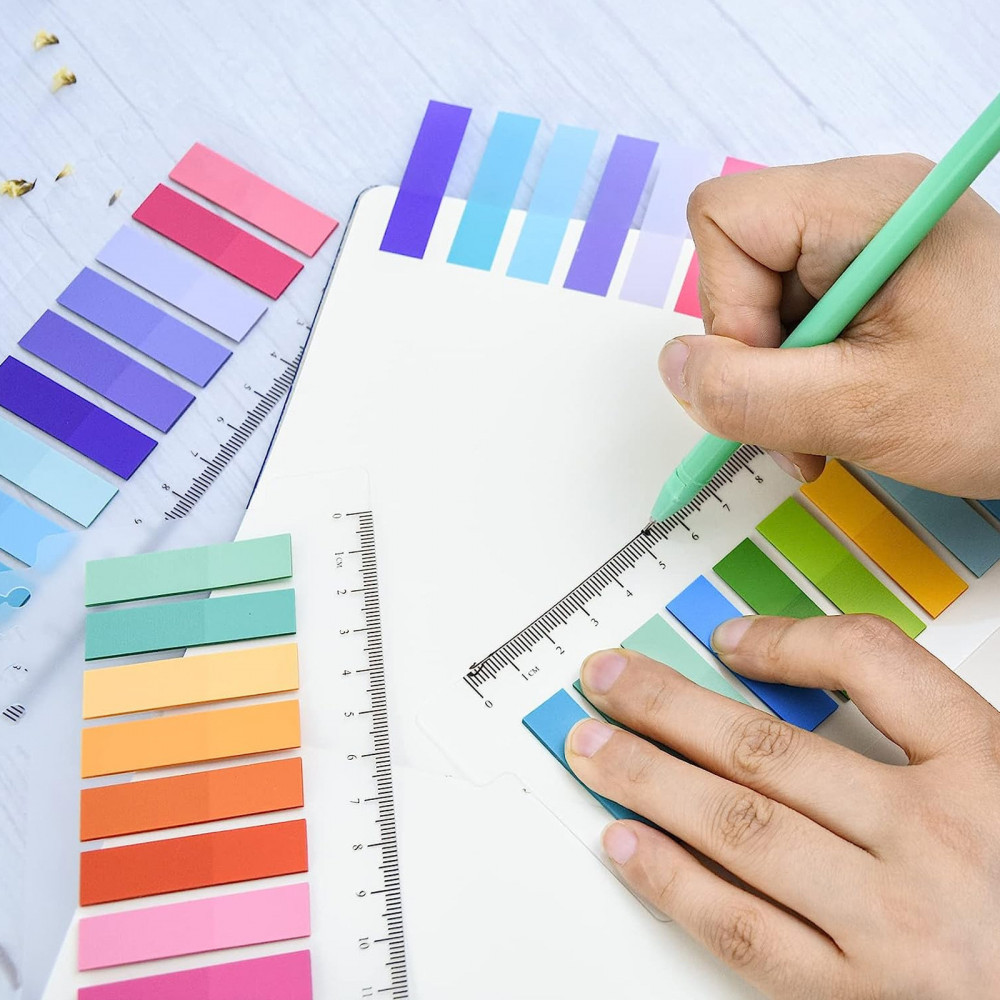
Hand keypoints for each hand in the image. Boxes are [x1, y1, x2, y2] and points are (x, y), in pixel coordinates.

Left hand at [567, 615, 999, 998]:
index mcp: (984, 769)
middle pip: (769, 747)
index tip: (724, 636)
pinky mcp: (857, 996)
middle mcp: (935, 838)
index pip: (871, 664)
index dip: (785, 639)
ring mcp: (891, 923)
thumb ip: (924, 731)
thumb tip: (804, 669)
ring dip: (648, 779)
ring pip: (739, 827)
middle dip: (667, 705)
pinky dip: (671, 880)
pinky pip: (743, 928)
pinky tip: (624, 842)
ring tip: (591, 748)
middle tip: (606, 678)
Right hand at [660, 154, 999, 497]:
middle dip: (754, 356)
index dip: (724, 307)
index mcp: (864, 204)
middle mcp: (864, 205)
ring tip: (827, 426)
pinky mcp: (880, 274)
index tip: (770, 373)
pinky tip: (840, 409)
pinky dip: (805, 373)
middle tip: (797, 421)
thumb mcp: (860, 409)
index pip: (725, 221)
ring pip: (766, 300)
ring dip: (779, 377)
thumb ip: (746, 392)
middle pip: (740, 264)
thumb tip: (672, 365)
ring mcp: (873, 239)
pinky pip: (803, 315)